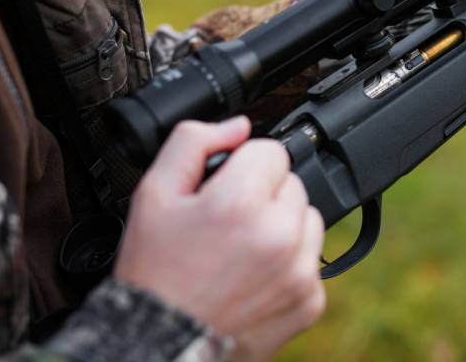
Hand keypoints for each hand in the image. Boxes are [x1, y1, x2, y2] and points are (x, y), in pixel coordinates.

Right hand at [115, 117, 324, 358]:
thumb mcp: (154, 194)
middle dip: (264, 195)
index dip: (242, 166)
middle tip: (227, 225)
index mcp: (242, 203)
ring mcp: (300, 272)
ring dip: (282, 226)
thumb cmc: (155, 271)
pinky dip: (290, 264)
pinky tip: (254, 276)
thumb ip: (194, 142)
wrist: (160, 342)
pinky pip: (312, 260)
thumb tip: (238, 126)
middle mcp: (279, 236)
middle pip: (292, 183)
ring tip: (241, 250)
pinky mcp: (310, 300)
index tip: (224, 191)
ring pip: (308, 218)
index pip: (271, 150)